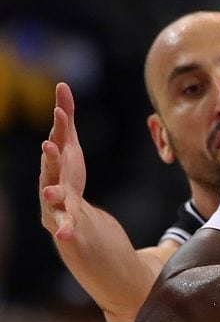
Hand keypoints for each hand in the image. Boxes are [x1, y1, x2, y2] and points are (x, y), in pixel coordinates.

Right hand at [39, 82, 86, 240]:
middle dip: (50, 156)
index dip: (59, 127)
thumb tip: (62, 85)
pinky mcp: (60, 218)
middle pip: (50, 166)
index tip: (61, 113)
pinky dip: (63, 229)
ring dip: (51, 193)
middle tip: (49, 145)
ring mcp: (52, 198)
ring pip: (50, 195)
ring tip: (51, 193)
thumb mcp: (70, 144)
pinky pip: (62, 224)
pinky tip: (65, 236)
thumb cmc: (65, 169)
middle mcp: (49, 177)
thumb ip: (66, 118)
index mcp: (53, 158)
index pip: (58, 140)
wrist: (65, 204)